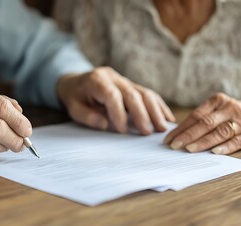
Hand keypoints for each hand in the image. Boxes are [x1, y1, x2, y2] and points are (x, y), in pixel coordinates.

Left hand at [57, 67, 174, 134]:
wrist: (76, 82)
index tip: (122, 130)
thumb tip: (105, 125)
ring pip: (144, 92)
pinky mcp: (132, 85)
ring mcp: (125, 80)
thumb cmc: (75, 97)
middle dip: (141, 114)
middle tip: (148, 133)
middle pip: (132, 93)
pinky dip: (159, 106)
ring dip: (155, 110)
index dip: (118, 112)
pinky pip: (148, 94)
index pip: (112, 95)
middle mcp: (113, 77)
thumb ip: (87, 116)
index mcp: (97, 80)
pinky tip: (167, 118)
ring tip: (163, 127)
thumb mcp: (74, 108)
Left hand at [164, 93, 240, 154]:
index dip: (181, 128)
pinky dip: (225, 147)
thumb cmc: (232, 115)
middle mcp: (230, 109)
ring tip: (189, 149)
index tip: (169, 139)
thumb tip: (177, 134)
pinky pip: (237, 141)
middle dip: (188, 135)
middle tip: (175, 145)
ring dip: (203, 142)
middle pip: (206, 123)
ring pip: (220, 132)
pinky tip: (214, 152)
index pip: (196, 115)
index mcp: (218, 101)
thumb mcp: (218, 110)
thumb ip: (201, 119)